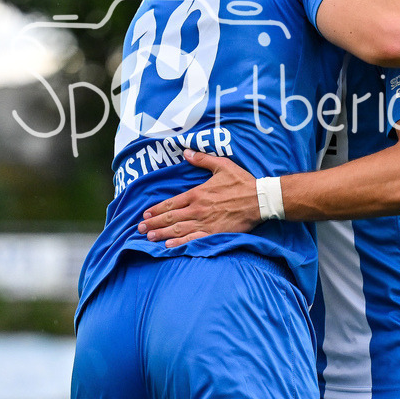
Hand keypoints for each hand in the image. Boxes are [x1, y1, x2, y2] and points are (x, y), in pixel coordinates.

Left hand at [138, 149, 262, 246]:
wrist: (259, 200)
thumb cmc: (241, 182)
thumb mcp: (222, 165)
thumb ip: (202, 159)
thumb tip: (186, 152)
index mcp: (197, 193)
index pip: (172, 203)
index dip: (157, 209)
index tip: (145, 214)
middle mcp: (197, 209)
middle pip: (170, 218)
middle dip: (154, 223)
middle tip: (140, 228)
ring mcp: (205, 223)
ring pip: (178, 230)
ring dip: (161, 233)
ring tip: (148, 237)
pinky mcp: (214, 233)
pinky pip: (193, 240)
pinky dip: (179, 243)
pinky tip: (168, 246)